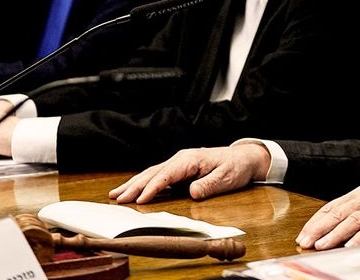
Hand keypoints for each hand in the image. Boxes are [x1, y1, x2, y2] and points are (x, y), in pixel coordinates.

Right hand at [109, 143, 269, 203]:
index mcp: (190, 159)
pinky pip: (157, 176)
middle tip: (117, 198)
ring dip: (133, 184)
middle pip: (153, 173)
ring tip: (115, 194)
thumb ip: (209, 184)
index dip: (152, 188)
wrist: (244, 158)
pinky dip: (143, 183)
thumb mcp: (227, 177)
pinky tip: (132, 190)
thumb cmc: (236, 167)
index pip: (167, 175)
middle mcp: (181, 159)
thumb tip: (192, 193)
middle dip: (134, 186)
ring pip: (152, 173)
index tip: (139, 200)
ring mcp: (179, 163)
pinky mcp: (179, 169)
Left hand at [296, 186, 359, 249]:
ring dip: (335, 233)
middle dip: (320, 228)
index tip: (303, 235)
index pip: (334, 206)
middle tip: (305, 241)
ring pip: (354, 219)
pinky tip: (351, 246)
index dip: (316, 221)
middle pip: (339, 211)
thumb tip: (335, 235)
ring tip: (321, 245)